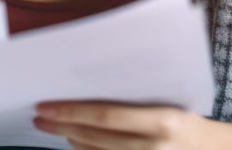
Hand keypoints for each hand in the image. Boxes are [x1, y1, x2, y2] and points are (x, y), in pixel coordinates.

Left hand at [33, 101, 231, 149]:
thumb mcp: (170, 102)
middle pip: (96, 138)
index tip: (44, 106)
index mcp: (163, 121)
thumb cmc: (192, 118)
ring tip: (53, 128)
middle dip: (62, 127)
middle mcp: (155, 148)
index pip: (105, 116)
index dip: (71, 112)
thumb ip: (136, 98)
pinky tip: (76, 144)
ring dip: (72, 141)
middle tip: (39, 117)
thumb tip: (91, 88)